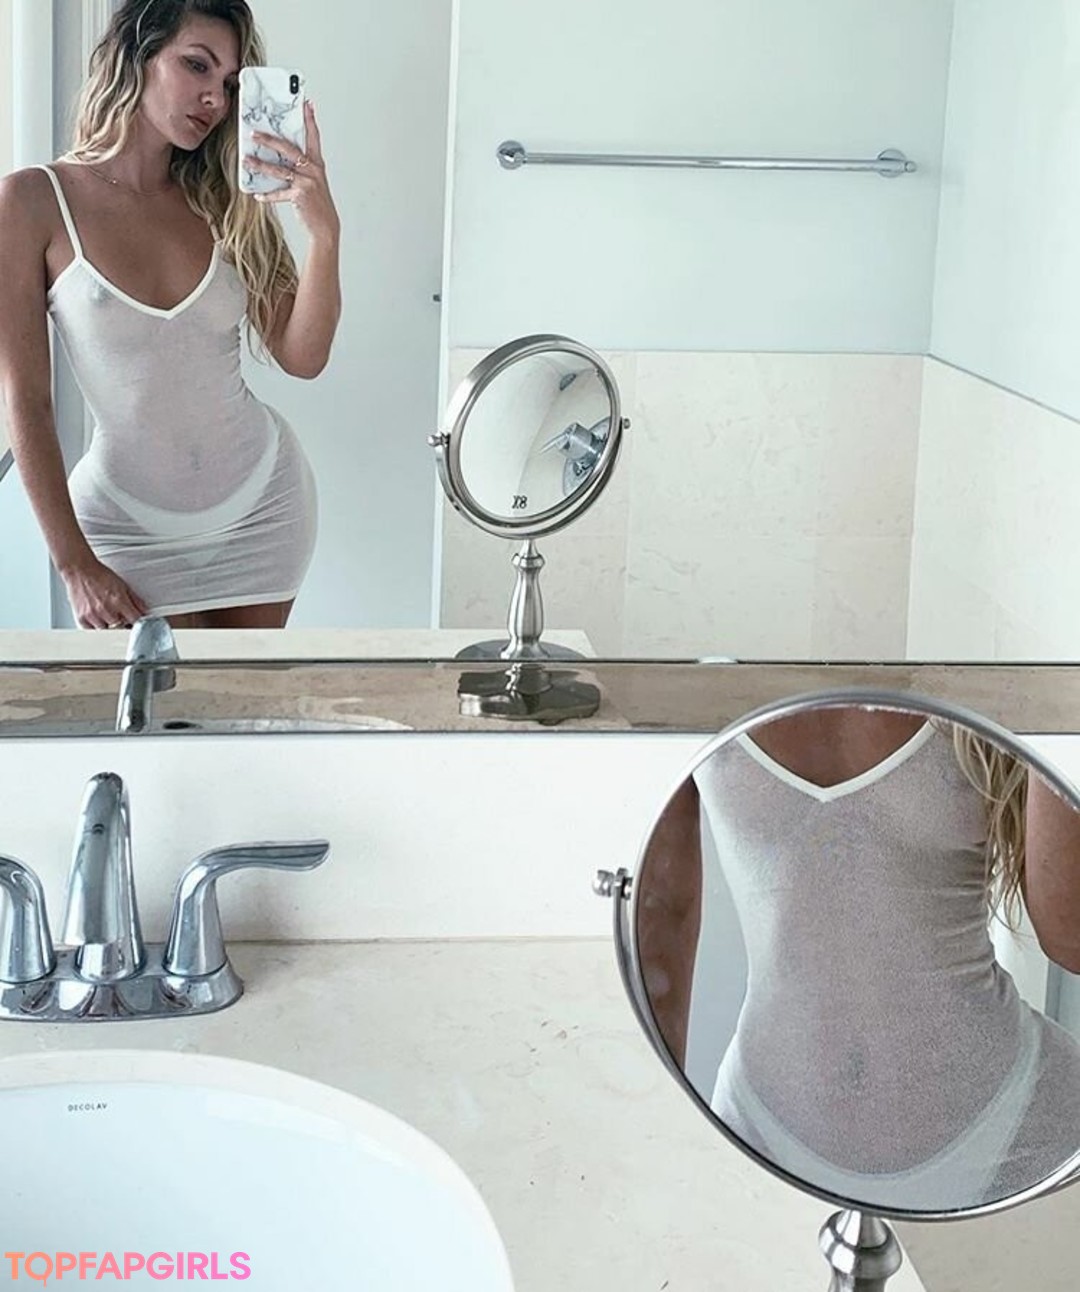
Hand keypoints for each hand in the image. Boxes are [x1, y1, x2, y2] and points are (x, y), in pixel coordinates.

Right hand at [59, 557, 149, 630]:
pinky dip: (96, 627)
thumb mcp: (123, 585)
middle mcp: (106, 610)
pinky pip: (92, 631)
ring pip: (107, 630)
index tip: (135, 620)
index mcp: (119, 601)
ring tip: (106, 614)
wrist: (80, 570)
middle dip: (123, 623)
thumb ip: (135, 600)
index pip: (135, 620)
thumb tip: (144, 611)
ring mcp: (93, 615)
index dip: (137, 621)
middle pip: (121, 627)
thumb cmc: (99, 575)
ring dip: (109, 625)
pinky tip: (97, 618)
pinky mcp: (82, 618)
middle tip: (119, 616)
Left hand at [245, 101, 339, 243]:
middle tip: (254, 133)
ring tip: (246, 160)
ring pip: (279, 169)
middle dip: (269, 140)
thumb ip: (300, 169)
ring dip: (260, 165)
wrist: (326, 227)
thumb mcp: (313, 183)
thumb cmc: (318, 204)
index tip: (306, 103)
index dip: (310, 120)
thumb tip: (278, 160)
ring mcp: (307, 182)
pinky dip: (267, 195)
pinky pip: (278, 193)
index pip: (313, 137)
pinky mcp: (300, 195)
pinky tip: (257, 194)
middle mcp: (312, 170)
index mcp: (316, 164)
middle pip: (288, 149)